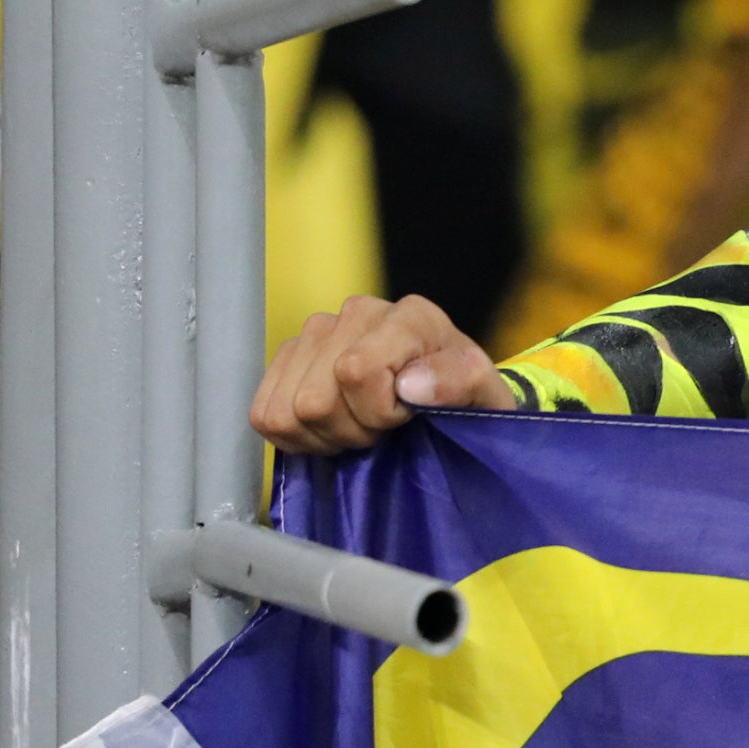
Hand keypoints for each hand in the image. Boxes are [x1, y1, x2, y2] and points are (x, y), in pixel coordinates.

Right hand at [253, 295, 517, 454]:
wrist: (445, 395)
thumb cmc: (466, 397)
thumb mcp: (484, 395)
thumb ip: (460, 383)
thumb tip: (410, 384)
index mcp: (409, 316)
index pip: (354, 371)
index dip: (377, 412)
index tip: (406, 418)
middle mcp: (357, 312)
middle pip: (314, 400)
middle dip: (351, 430)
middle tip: (382, 429)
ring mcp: (316, 332)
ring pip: (286, 410)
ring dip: (324, 435)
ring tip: (360, 425)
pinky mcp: (288, 357)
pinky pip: (264, 413)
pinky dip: (297, 435)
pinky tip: (332, 426)